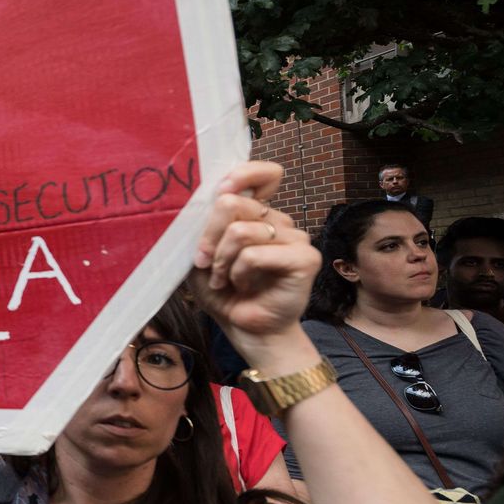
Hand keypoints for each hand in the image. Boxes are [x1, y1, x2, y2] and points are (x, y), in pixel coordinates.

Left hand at [188, 161, 319, 345]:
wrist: (245, 329)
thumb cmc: (223, 291)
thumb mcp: (202, 254)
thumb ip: (204, 225)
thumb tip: (198, 200)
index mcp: (257, 213)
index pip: (264, 173)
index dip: (242, 174)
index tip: (219, 191)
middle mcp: (278, 220)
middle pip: (233, 202)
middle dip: (208, 236)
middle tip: (203, 262)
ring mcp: (295, 237)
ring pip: (241, 230)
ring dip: (221, 260)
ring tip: (222, 279)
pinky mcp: (305, 258)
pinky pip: (255, 253)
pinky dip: (238, 272)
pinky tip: (241, 286)